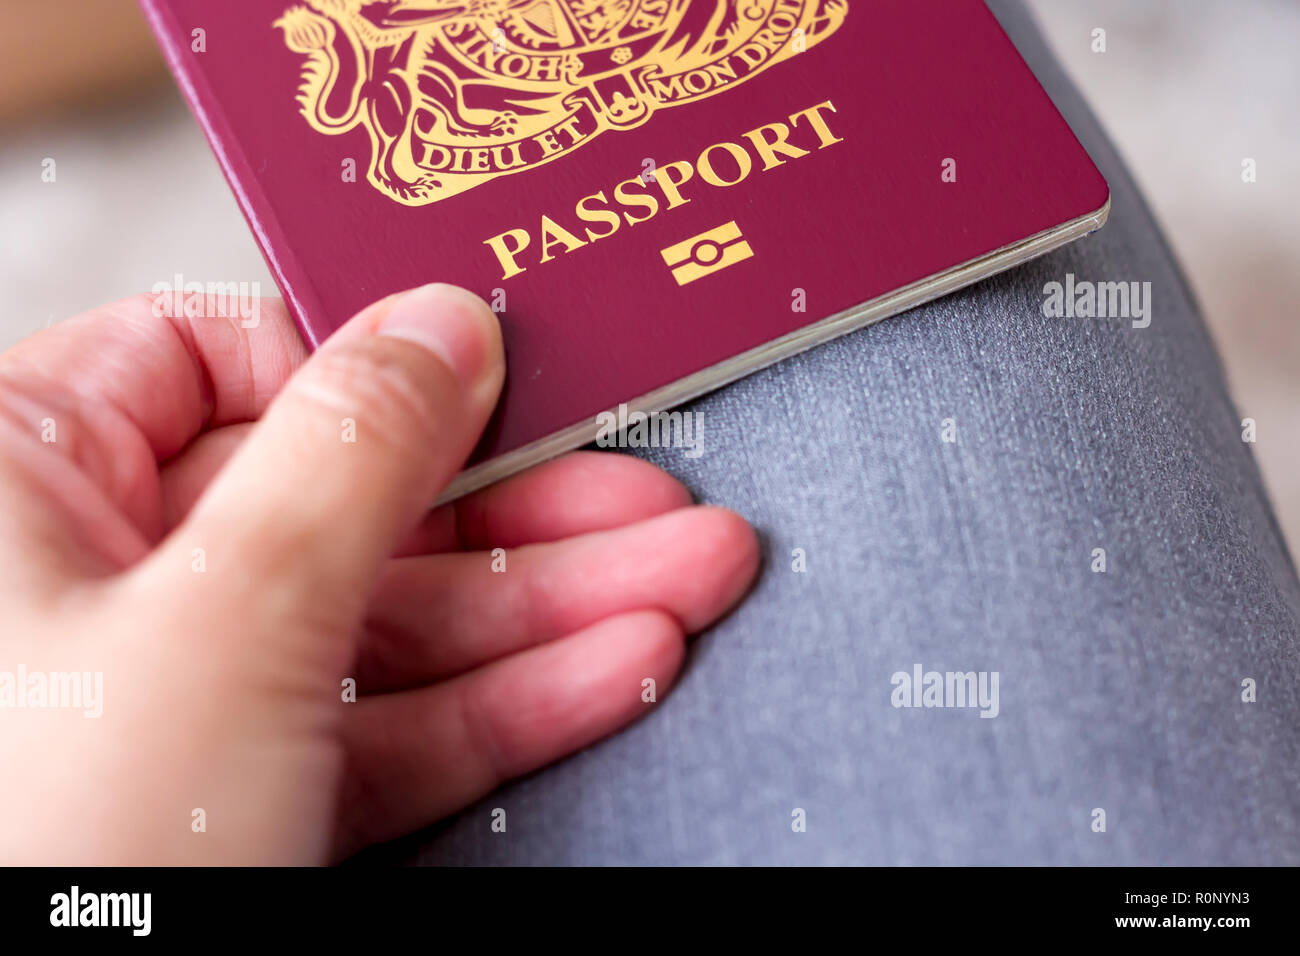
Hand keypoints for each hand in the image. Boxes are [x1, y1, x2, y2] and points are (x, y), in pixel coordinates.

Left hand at [0, 284, 757, 863]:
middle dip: (528, 512)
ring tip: (684, 577)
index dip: (366, 360)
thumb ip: (352, 450)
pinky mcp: (248, 788)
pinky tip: (618, 663)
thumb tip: (440, 329)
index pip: (211, 351)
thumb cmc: (43, 855)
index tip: (496, 375)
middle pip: (348, 497)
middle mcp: (99, 577)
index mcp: (21, 480)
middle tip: (652, 496)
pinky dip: (510, 700)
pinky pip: (393, 719)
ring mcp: (183, 691)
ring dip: (555, 607)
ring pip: (394, 617)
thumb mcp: (226, 618)